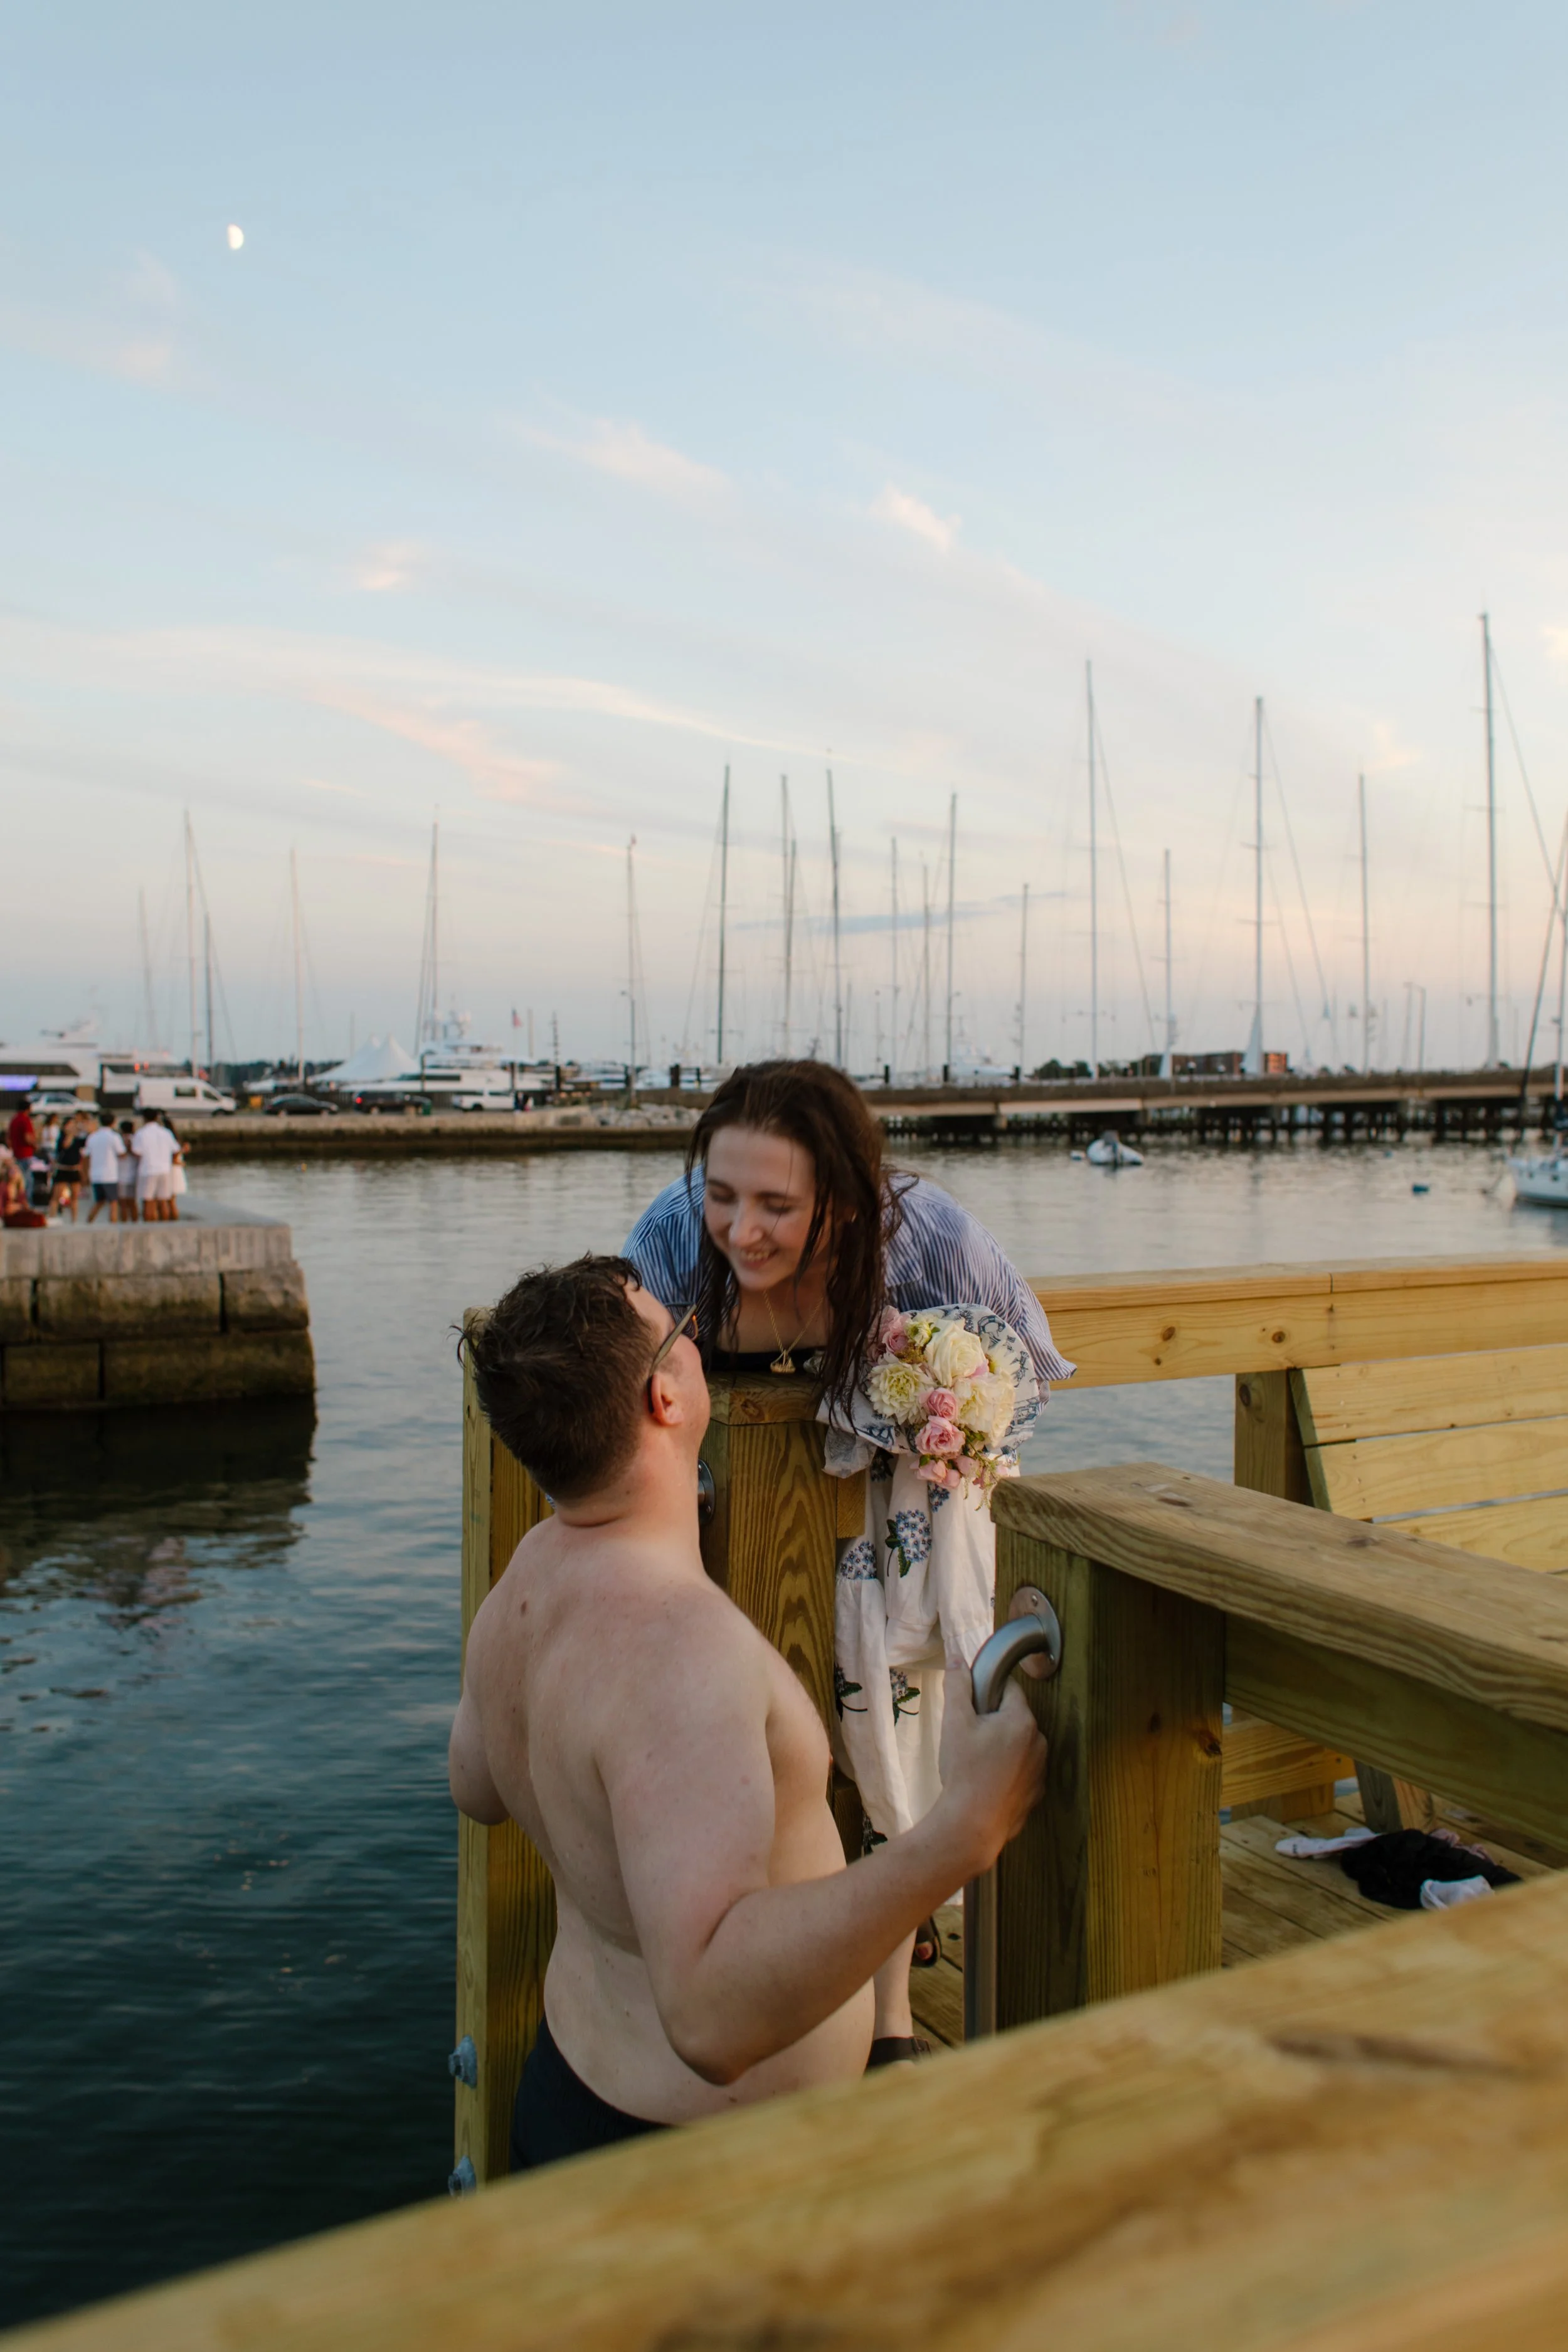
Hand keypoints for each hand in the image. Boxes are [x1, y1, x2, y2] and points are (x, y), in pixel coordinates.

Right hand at [936, 1662, 1047, 1874]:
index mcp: (1022, 1720)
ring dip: (1001, 1746)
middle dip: (993, 1721)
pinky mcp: (1036, 1793)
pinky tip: (985, 1782)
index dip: (986, 1692)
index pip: (1008, 1688)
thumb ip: (958, 1686)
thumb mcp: (955, 1722)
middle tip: (968, 1738)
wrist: (971, 1826)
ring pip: (1018, 1744)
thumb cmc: (964, 1771)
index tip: (970, 1708)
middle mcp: (1039, 1742)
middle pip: (1014, 1717)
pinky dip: (1006, 1771)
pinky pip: (1021, 1770)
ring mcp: (1040, 1770)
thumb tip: (958, 1658)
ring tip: (975, 1763)